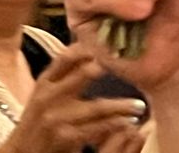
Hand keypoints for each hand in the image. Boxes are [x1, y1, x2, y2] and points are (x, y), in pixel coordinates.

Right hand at [0, 46, 145, 152]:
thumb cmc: (38, 123)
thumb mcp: (45, 95)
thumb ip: (65, 77)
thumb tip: (93, 55)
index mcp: (44, 82)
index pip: (66, 57)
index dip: (88, 48)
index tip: (109, 42)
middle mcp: (49, 97)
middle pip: (84, 74)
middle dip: (109, 69)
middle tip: (130, 64)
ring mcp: (56, 118)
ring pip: (97, 107)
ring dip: (121, 106)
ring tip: (139, 106)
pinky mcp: (65, 137)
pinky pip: (96, 128)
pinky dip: (114, 125)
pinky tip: (128, 123)